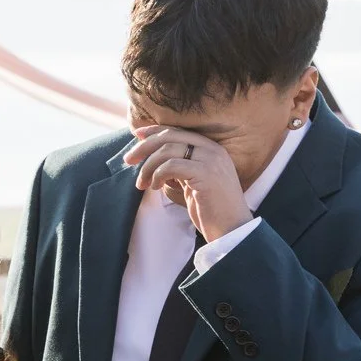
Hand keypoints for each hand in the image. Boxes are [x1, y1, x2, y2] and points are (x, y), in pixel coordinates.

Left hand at [121, 126, 250, 242]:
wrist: (232, 230)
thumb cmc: (211, 211)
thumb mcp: (193, 183)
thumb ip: (180, 168)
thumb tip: (153, 158)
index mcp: (211, 149)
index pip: (177, 131)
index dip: (154, 131)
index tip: (136, 136)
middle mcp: (212, 150)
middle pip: (170, 136)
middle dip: (144, 146)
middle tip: (128, 160)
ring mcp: (210, 160)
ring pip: (167, 150)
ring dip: (148, 166)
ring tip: (142, 183)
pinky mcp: (205, 174)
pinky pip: (171, 166)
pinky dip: (158, 175)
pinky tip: (156, 187)